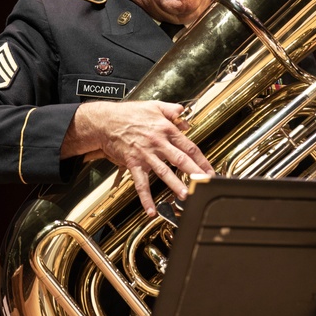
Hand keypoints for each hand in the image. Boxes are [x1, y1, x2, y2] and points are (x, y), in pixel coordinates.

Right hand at [62, 100, 214, 216]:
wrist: (105, 121)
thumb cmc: (128, 113)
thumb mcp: (153, 106)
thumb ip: (171, 109)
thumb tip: (183, 113)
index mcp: (166, 129)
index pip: (189, 146)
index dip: (202, 160)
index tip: (210, 170)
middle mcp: (158, 143)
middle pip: (181, 160)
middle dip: (195, 173)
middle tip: (206, 184)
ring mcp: (145, 154)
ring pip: (164, 172)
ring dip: (175, 185)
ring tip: (186, 195)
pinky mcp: (133, 163)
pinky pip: (140, 183)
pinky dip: (145, 198)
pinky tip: (151, 210)